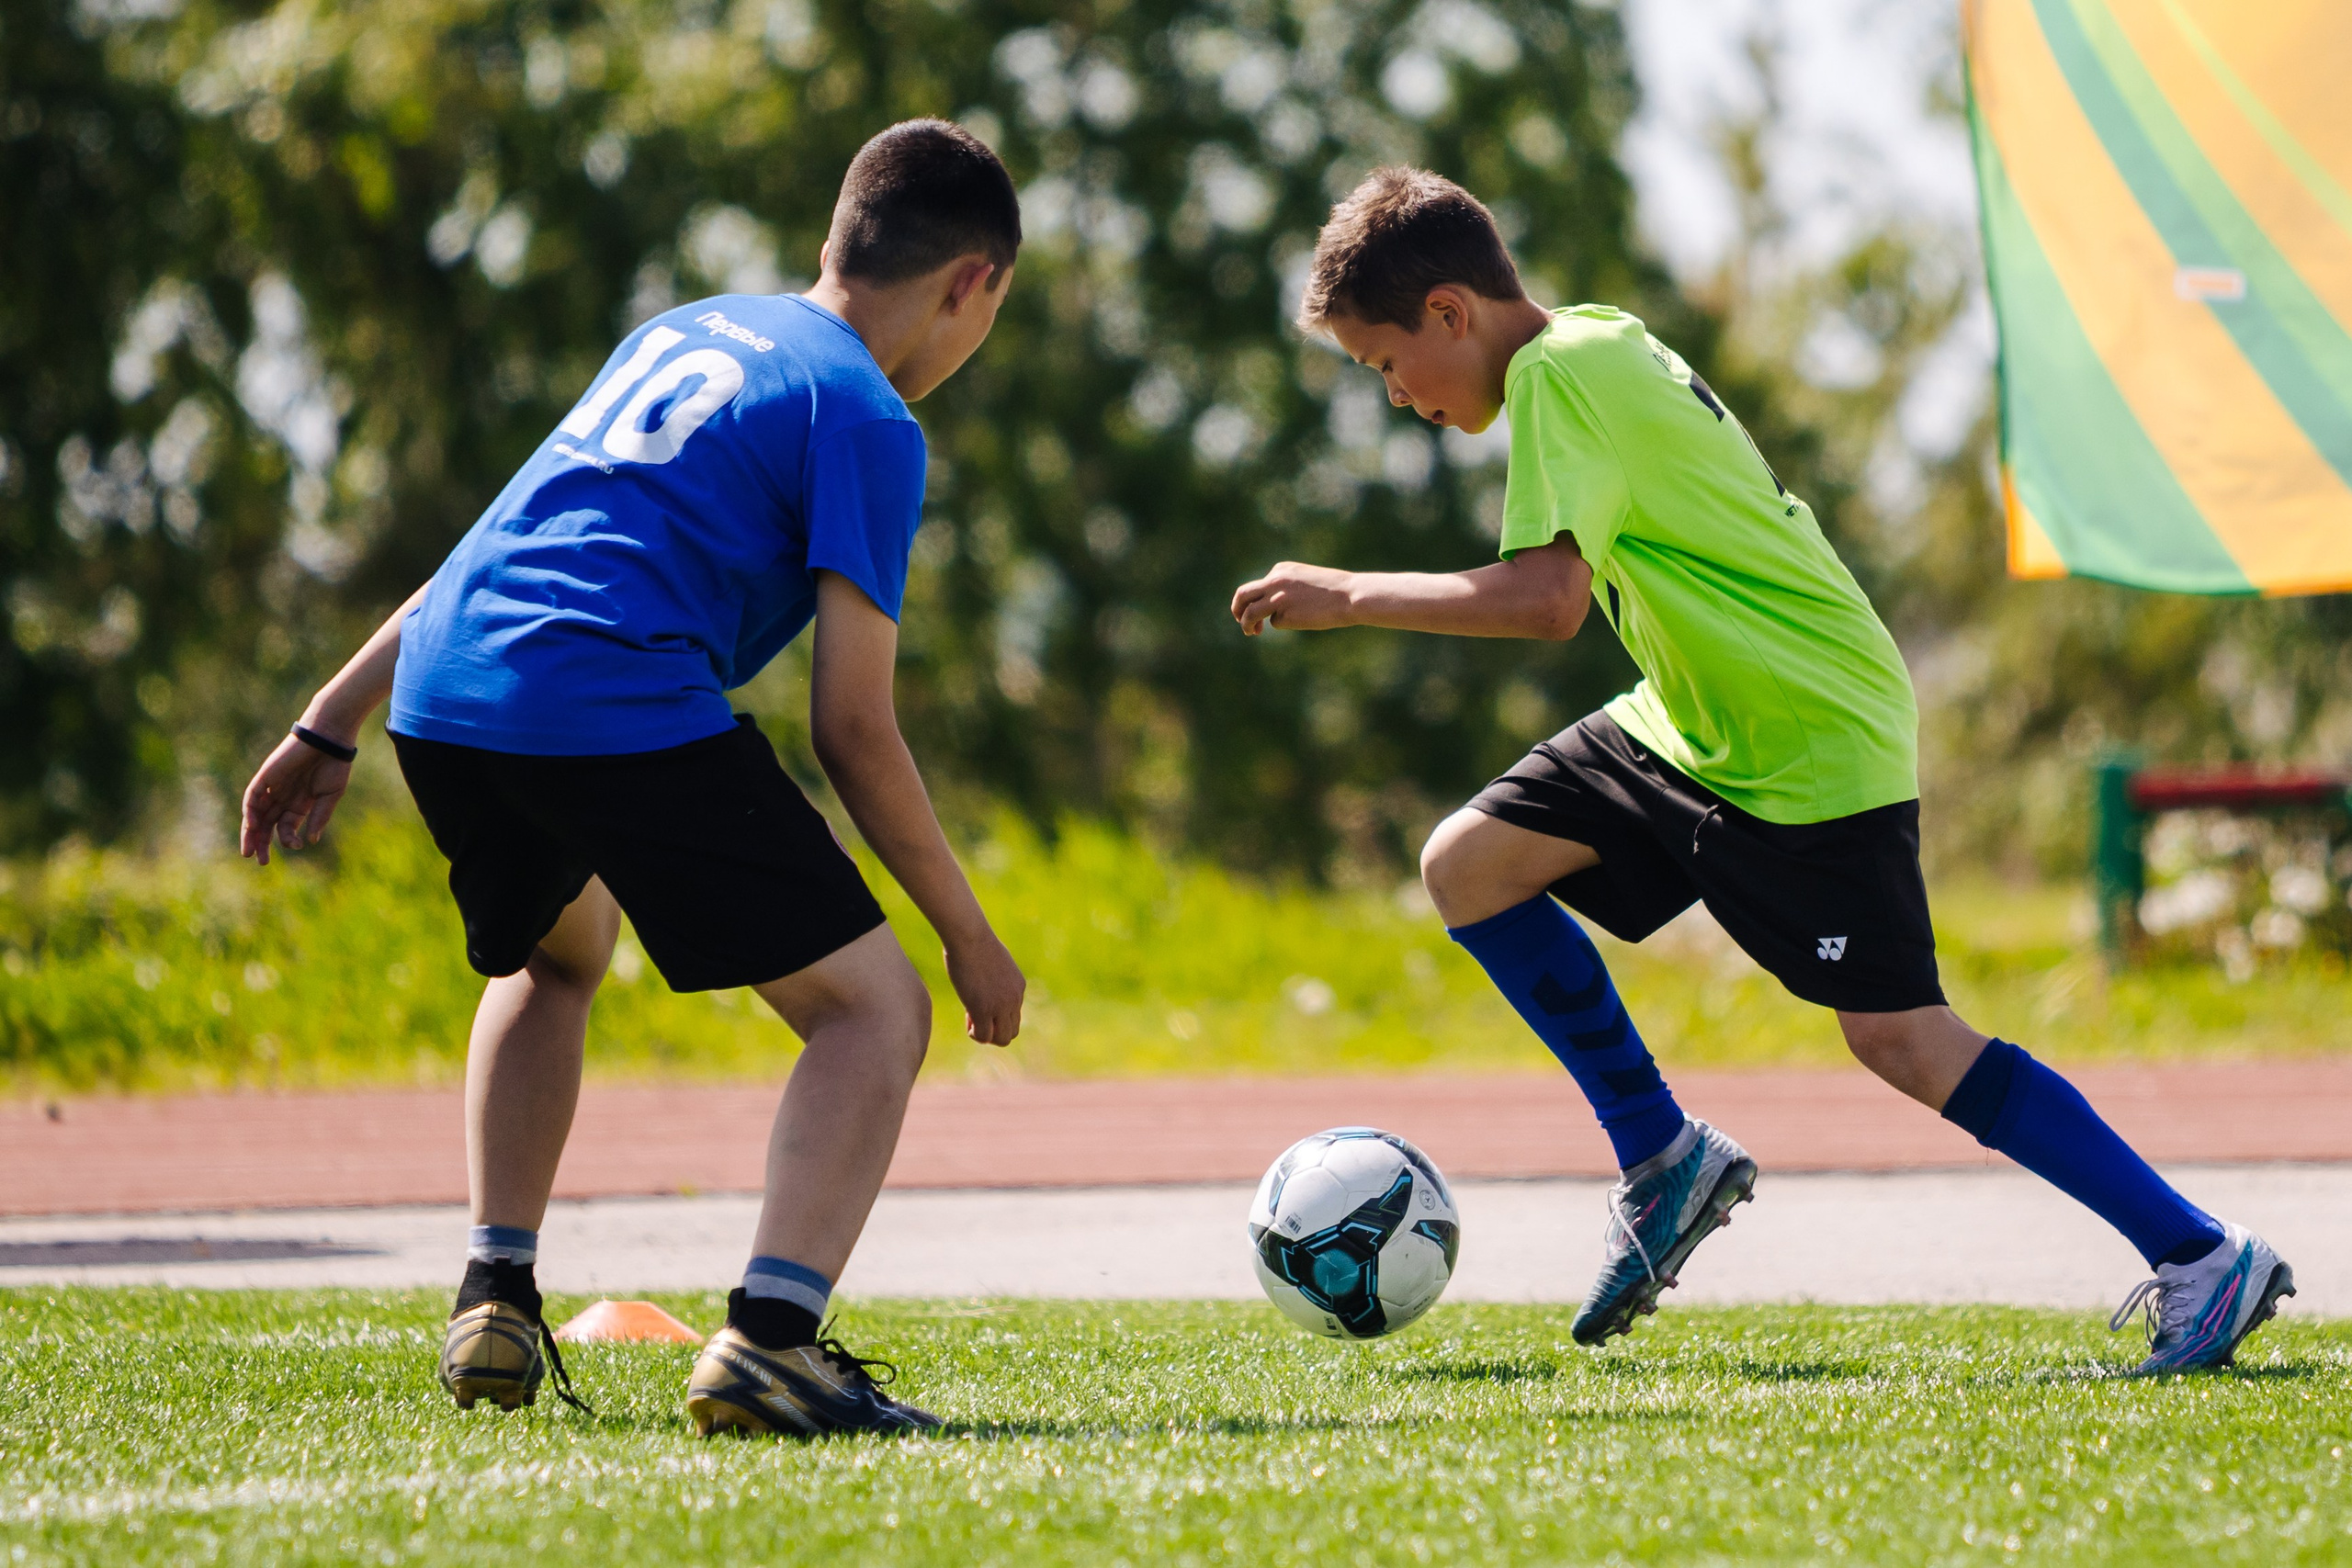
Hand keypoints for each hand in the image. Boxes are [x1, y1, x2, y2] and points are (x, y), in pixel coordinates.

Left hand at [239, 731, 353, 864]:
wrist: (328, 740)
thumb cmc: (334, 766)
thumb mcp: (329, 796)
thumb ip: (319, 817)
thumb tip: (310, 841)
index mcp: (299, 803)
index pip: (286, 827)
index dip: (288, 839)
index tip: (297, 846)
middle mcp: (282, 797)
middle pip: (267, 824)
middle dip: (262, 843)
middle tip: (261, 862)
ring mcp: (272, 787)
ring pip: (256, 814)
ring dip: (251, 833)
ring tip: (249, 852)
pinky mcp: (265, 776)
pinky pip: (252, 797)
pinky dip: (250, 812)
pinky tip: (251, 826)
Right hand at [944, 930, 1025, 1046]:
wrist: (969, 936)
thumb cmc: (974, 942)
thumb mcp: (992, 961)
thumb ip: (995, 976)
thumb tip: (984, 982)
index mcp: (1018, 986)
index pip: (1014, 1016)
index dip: (996, 1017)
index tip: (981, 1004)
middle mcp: (1015, 998)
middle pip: (1011, 1032)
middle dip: (993, 1030)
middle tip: (975, 1016)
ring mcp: (1001, 1005)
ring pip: (1002, 1039)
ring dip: (985, 1035)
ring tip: (971, 1020)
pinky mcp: (984, 1009)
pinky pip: (984, 1036)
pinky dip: (975, 1034)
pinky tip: (967, 1019)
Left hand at [1231, 561, 1356, 635]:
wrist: (1350, 595)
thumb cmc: (1334, 590)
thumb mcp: (1306, 580)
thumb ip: (1287, 587)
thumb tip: (1273, 607)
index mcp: (1281, 569)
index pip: (1260, 585)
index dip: (1255, 599)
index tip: (1257, 610)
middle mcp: (1274, 581)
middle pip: (1243, 594)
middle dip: (1237, 608)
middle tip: (1239, 618)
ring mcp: (1277, 598)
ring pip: (1250, 612)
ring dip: (1245, 624)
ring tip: (1251, 632)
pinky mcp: (1284, 614)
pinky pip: (1276, 623)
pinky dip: (1283, 625)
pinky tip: (1301, 622)